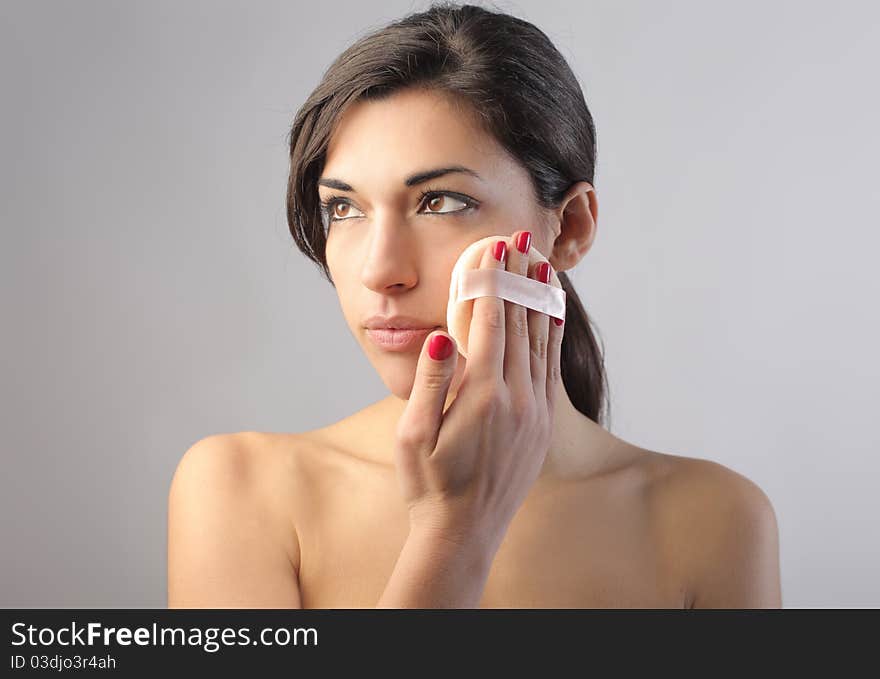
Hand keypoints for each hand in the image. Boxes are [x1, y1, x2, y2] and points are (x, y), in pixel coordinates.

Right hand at [393, 230, 564, 552]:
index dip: (494, 279)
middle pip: (521, 322)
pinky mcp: (544, 423)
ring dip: (541, 298)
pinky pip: (552, 366)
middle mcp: (517, 398)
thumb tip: (442, 335)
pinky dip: (552, 333)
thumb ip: (430, 381)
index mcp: (483, 395)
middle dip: (520, 276)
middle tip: (521, 237)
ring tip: (541, 262)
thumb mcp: (414, 435)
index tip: (495, 245)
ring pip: (542, 340)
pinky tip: (552, 313)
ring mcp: (536, 411)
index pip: (491, 321)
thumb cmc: (428, 485)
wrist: (463, 533)